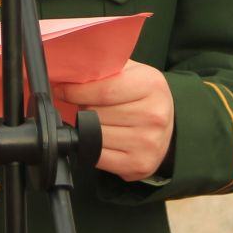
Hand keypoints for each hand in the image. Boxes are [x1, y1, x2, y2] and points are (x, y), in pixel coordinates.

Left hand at [55, 61, 173, 181]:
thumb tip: (67, 71)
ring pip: (94, 135)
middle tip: (85, 105)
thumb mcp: (131, 72)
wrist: (169, 125)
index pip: (103, 90)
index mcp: (151, 85)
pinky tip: (99, 138)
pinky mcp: (139, 164)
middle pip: (96, 114)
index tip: (62, 89)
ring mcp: (147, 142)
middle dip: (82, 108)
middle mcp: (153, 115)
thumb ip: (104, 69)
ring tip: (95, 120)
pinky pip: (98, 155)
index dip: (76, 91)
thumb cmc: (143, 95)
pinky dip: (90, 146)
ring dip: (86, 128)